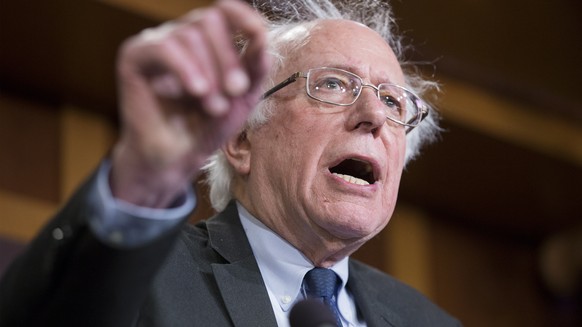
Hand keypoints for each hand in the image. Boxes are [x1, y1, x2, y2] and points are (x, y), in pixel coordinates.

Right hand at [109, 0, 268, 206]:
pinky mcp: (134, 57)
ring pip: (189, 34)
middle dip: (227, 57)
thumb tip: (262, 36)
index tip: (257, 35)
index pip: (224, 11)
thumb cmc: (207, 127)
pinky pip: (164, 47)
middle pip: (208, 19)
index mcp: (207, 41)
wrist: (176, 159)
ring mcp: (156, 44)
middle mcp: (181, 36)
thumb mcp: (243, 97)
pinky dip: (185, 68)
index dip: (242, 16)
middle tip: (236, 90)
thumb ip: (255, 66)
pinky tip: (197, 91)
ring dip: (209, 72)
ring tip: (214, 106)